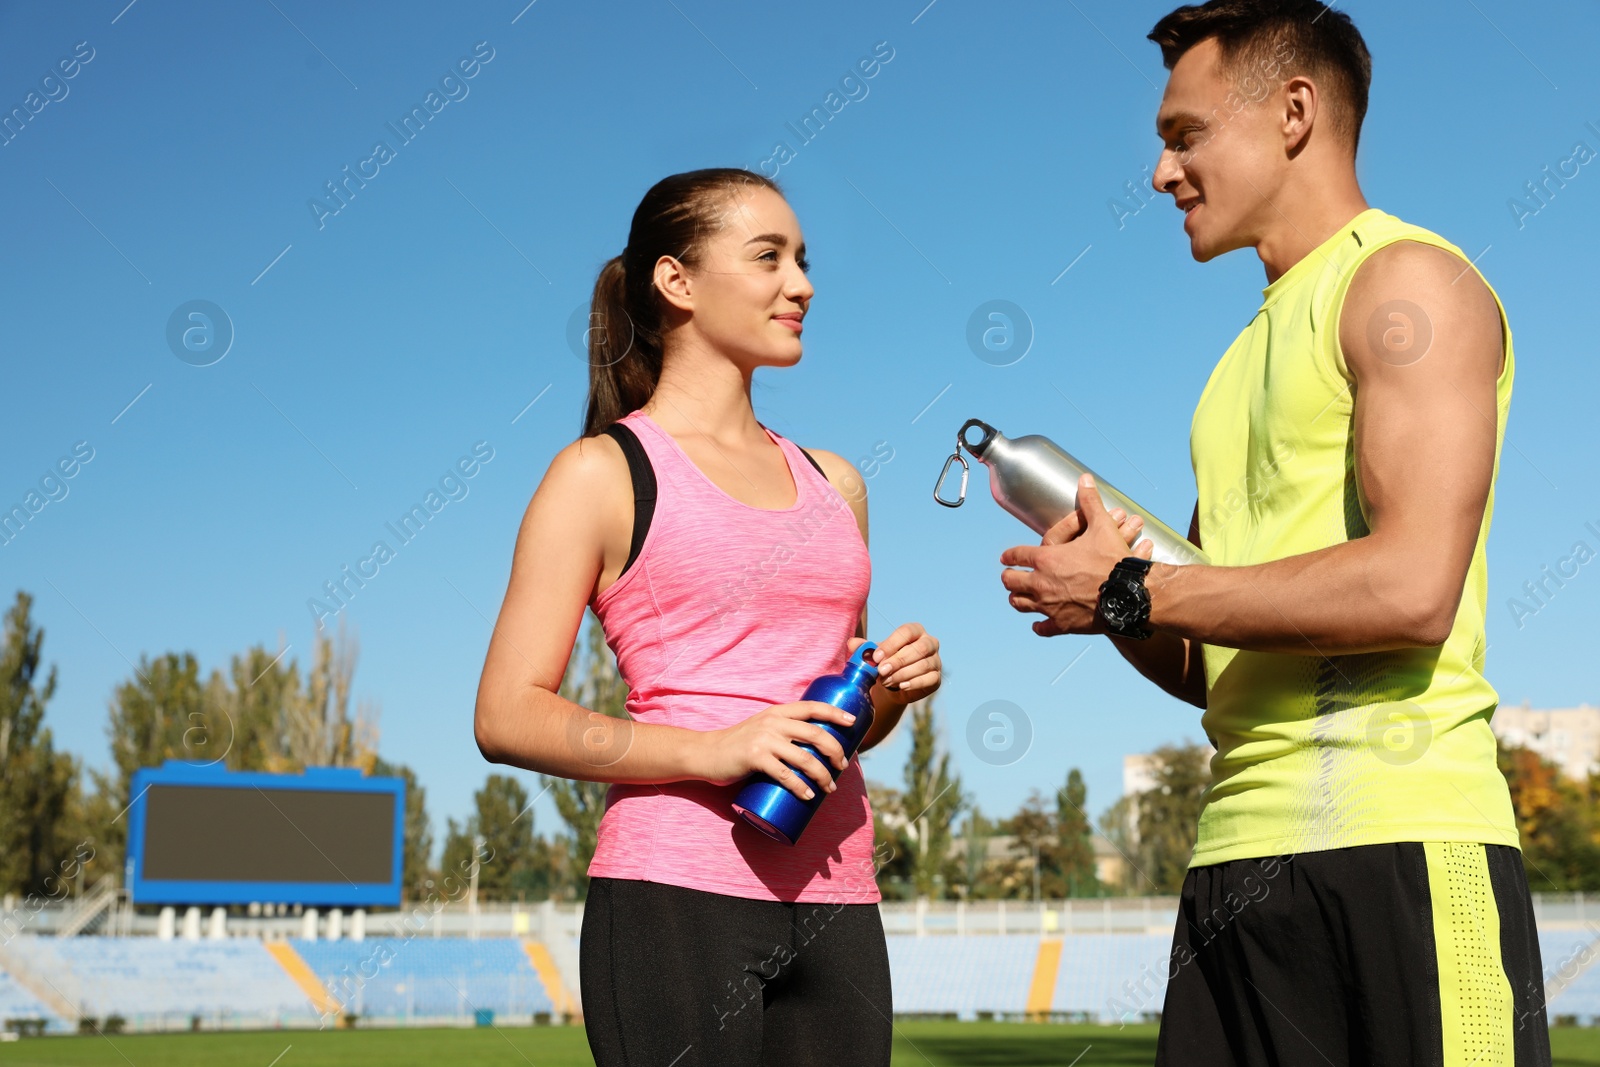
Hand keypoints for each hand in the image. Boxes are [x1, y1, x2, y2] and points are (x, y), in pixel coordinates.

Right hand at [699, 701, 855, 800]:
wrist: (706, 753)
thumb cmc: (738, 744)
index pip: (812, 707)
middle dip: (835, 752)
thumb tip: (812, 747)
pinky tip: (808, 796)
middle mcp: (773, 722)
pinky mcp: (755, 758)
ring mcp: (764, 740)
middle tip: (842, 767)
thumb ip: (782, 731)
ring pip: (804, 758)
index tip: (852, 723)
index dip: (835, 713)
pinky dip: (800, 787)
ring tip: (830, 787)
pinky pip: (785, 775)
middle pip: (816, 734)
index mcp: (777, 712)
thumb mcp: (762, 728)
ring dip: (822, 775)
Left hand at [851, 623, 940, 703]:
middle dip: (898, 660)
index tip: (876, 657)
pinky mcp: (936, 678)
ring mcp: (936, 660)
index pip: (906, 632)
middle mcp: (930, 642)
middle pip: (918, 649)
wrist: (893, 683)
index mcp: (915, 631)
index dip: (892, 644)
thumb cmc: (885, 662)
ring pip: (924, 665)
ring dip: (902, 674)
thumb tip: (852, 643)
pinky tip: (901, 686)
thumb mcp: (874, 654)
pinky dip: (914, 683)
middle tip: (881, 671)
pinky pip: (930, 679)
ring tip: (886, 681)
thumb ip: (864, 648)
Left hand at [999, 475, 1154, 636]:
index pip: (1017, 555)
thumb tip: (1085, 479)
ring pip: (1020, 604)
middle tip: (1009, 577)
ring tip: (1017, 597)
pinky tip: (1038, 625)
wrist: (1129, 594)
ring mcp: (1049, 606)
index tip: (1006, 558)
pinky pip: (1042, 629)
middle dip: (1009, 578)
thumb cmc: (1114, 560)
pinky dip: (1039, 626)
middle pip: (1011, 581)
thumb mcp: (1102, 527)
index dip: (1010, 555)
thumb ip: (1090, 503)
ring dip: (1018, 599)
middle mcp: (1041, 583)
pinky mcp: (1062, 624)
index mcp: (1047, 559)